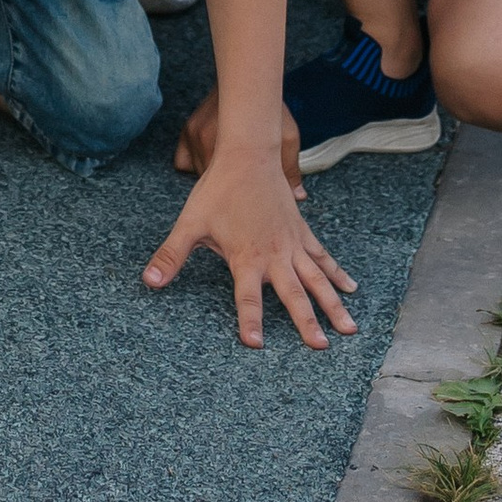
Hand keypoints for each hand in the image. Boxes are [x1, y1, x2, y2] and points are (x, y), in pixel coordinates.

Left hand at [145, 147, 355, 347]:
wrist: (248, 155)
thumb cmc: (217, 190)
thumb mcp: (189, 223)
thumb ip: (171, 255)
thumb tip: (149, 280)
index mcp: (245, 257)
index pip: (247, 297)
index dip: (250, 321)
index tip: (256, 346)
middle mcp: (274, 255)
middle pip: (294, 294)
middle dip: (308, 322)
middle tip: (321, 346)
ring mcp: (292, 244)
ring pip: (317, 279)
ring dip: (334, 304)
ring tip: (349, 329)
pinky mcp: (302, 232)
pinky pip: (323, 257)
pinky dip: (338, 273)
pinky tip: (352, 288)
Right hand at [174, 78, 307, 193]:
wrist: (250, 80)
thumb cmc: (270, 110)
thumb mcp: (287, 138)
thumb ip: (290, 170)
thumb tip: (297, 196)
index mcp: (227, 145)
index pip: (226, 187)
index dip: (240, 192)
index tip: (250, 192)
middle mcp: (204, 139)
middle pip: (210, 182)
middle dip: (226, 185)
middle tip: (242, 182)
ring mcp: (193, 134)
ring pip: (197, 173)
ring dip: (212, 175)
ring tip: (230, 170)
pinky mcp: (187, 130)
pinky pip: (182, 162)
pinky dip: (195, 165)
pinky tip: (213, 161)